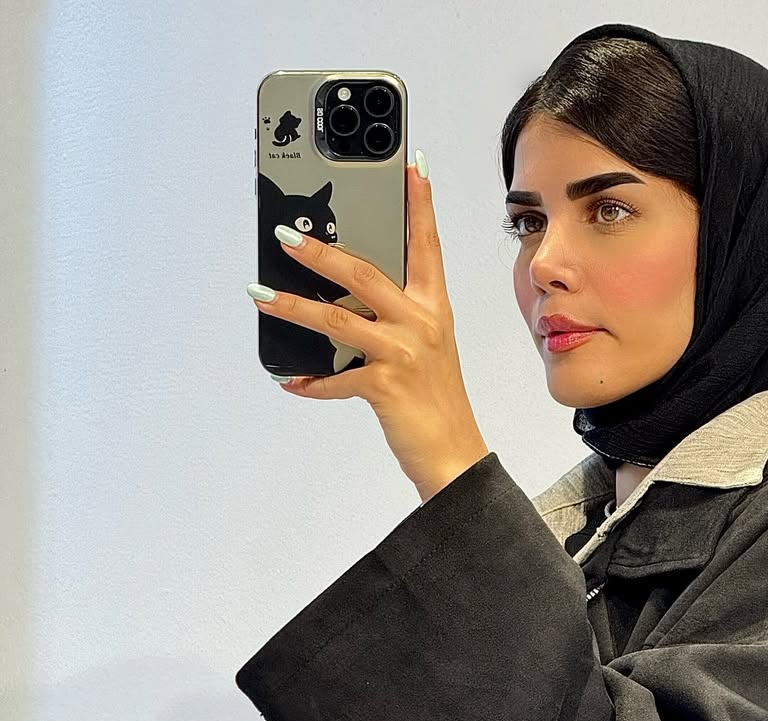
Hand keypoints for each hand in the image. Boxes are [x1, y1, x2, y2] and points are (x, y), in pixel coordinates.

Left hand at [248, 157, 489, 500]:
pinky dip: (309, 382)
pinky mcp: (385, 386)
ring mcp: (404, 353)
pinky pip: (335, 379)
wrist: (454, 455)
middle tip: (285, 236)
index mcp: (434, 308)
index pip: (426, 246)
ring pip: (338, 319)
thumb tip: (342, 299)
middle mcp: (422, 323)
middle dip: (320, 252)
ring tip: (260, 295)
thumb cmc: (436, 401)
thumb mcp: (427, 349)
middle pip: (363, 274)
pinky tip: (288, 379)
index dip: (418, 205)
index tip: (410, 165)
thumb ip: (396, 318)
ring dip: (293, 307)